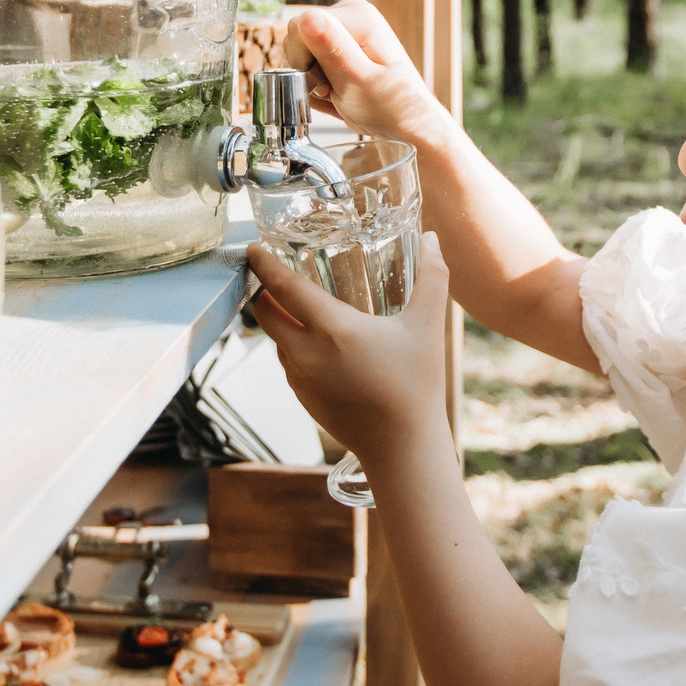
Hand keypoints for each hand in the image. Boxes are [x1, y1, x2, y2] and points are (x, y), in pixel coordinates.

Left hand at [247, 234, 451, 473]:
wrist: (402, 447)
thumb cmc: (417, 385)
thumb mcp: (428, 325)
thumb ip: (432, 277)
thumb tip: (433, 238)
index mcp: (333, 329)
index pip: (283, 288)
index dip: (264, 264)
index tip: (253, 248)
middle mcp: (307, 353)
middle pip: (265, 313)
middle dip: (265, 291)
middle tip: (275, 275)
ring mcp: (301, 379)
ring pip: (276, 340)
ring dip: (281, 321)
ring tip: (302, 308)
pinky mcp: (303, 399)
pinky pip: (288, 363)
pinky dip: (293, 347)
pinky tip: (319, 345)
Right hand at [283, 0, 453, 149]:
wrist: (404, 124)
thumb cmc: (391, 108)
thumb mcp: (359, 80)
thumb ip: (333, 48)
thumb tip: (308, 18)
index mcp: (357, 14)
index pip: (299, 25)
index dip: (304, 58)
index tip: (325, 82)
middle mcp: (348, 15)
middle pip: (295, 37)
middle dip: (308, 69)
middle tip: (333, 89)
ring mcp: (340, 32)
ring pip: (297, 51)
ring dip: (311, 78)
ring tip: (337, 92)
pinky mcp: (335, 48)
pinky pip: (306, 62)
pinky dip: (314, 82)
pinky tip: (335, 92)